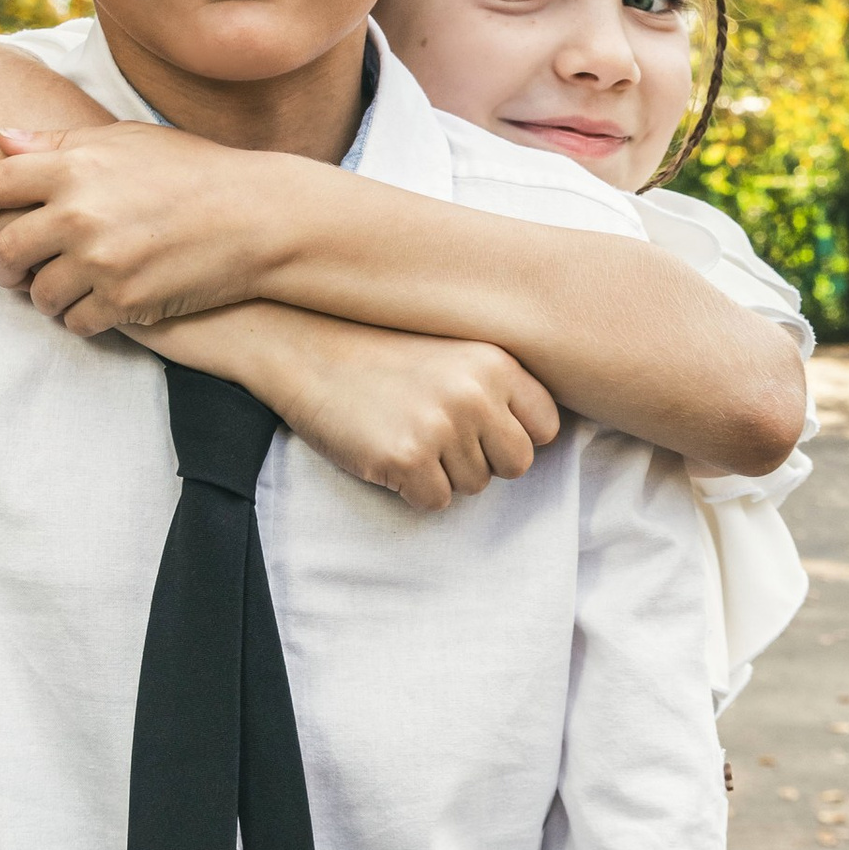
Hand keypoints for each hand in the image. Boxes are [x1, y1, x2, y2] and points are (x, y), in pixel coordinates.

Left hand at [0, 118, 263, 335]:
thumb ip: (61, 142)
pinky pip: (78, 322)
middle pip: (6, 251)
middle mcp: (79, 213)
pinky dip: (81, 318)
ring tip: (61, 289)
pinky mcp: (125, 302)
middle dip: (1, 265)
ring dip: (45, 296)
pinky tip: (96, 307)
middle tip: (8, 271)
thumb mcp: (127, 140)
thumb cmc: (193, 172)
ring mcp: (101, 262)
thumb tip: (1, 142)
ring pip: (40, 295)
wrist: (257, 219)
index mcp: (74, 165)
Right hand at [264, 321, 558, 510]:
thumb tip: (538, 437)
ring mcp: (441, 426)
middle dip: (483, 460)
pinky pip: (435, 502)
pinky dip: (412, 489)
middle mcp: (476, 392)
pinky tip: (387, 451)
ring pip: (474, 486)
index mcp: (495, 362)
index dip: (514, 435)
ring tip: (406, 432)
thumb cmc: (379, 354)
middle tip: (439, 436)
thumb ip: (496, 382)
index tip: (481, 427)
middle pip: (517, 464)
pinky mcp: (406, 458)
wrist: (302, 348)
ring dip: (442, 473)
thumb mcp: (450, 350)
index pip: (546, 426)